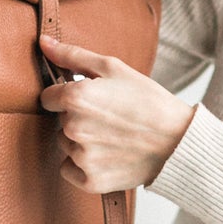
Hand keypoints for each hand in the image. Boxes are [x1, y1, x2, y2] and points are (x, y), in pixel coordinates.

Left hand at [37, 34, 197, 192]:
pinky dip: (83, 166)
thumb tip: (44, 43)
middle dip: (78, 119)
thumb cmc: (148, 100)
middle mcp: (73, 128)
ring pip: (66, 145)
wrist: (178, 140)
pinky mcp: (89, 180)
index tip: (89, 100)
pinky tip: (107, 156)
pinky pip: (69, 170)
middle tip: (109, 118)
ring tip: (112, 137)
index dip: (66, 96)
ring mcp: (81, 157)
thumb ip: (73, 55)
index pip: (48, 97)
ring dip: (81, 142)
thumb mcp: (113, 68)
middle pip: (59, 122)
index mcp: (76, 98)